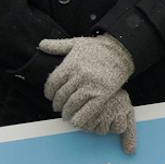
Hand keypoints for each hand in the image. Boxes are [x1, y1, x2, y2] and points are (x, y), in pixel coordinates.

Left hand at [38, 36, 138, 153]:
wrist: (122, 50)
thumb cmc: (99, 47)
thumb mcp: (77, 42)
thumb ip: (58, 45)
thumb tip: (41, 44)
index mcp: (71, 65)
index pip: (52, 84)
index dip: (49, 93)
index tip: (50, 97)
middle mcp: (79, 75)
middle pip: (61, 96)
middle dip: (58, 104)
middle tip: (59, 108)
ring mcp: (91, 85)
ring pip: (72, 105)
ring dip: (67, 113)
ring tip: (67, 114)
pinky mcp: (103, 93)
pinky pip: (87, 110)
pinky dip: (80, 118)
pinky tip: (77, 120)